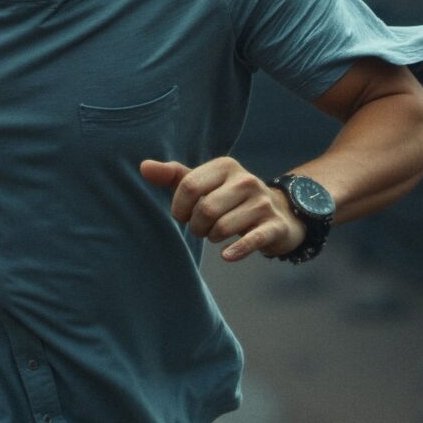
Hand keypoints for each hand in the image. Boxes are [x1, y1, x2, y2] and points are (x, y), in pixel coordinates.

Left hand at [137, 157, 304, 261]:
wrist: (278, 212)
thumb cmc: (229, 198)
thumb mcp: (204, 183)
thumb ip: (174, 176)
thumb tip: (143, 167)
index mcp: (225, 166)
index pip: (188, 186)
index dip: (179, 208)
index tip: (183, 216)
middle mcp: (246, 180)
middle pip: (205, 209)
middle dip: (197, 226)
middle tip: (201, 228)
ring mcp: (262, 203)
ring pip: (223, 227)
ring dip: (213, 237)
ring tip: (217, 234)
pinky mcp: (274, 226)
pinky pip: (251, 240)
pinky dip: (236, 250)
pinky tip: (226, 256)